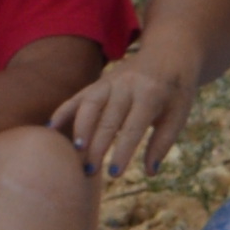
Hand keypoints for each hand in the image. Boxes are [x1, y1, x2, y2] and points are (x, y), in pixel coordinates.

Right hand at [52, 59, 189, 181]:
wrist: (169, 54)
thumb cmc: (175, 92)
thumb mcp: (178, 115)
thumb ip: (163, 143)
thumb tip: (150, 173)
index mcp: (151, 95)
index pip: (134, 127)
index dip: (123, 151)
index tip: (114, 175)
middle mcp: (127, 86)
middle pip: (108, 119)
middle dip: (97, 146)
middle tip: (88, 172)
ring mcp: (110, 81)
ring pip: (90, 104)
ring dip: (80, 128)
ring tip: (74, 152)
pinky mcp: (99, 81)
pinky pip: (79, 96)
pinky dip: (64, 110)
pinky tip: (51, 127)